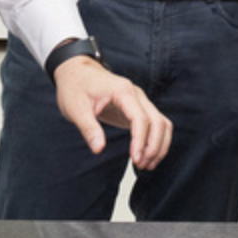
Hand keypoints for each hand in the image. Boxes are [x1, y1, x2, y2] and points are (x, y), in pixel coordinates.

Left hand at [52, 56, 171, 170]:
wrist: (76, 72)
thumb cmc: (75, 87)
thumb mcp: (76, 109)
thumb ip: (89, 129)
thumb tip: (99, 149)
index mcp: (122, 92)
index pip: (140, 118)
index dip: (140, 140)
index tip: (135, 158)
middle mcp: (136, 94)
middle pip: (158, 122)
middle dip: (153, 146)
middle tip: (140, 165)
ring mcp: (140, 101)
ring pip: (162, 123)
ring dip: (159, 145)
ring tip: (146, 165)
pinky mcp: (138, 108)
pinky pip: (157, 124)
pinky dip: (157, 140)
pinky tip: (147, 155)